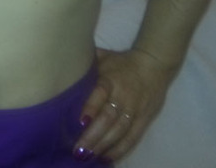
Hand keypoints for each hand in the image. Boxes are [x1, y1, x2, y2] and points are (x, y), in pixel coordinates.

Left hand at [72, 48, 177, 162]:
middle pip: (109, 117)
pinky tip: (107, 158)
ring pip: (120, 130)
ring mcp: (135, 109)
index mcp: (111, 79)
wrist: (154, 65)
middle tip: (79, 150)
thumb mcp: (103, 57)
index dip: (91, 107)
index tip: (80, 121)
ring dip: (104, 145)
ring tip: (89, 156)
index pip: (101, 93)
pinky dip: (120, 149)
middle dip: (94, 135)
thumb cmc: (120, 63)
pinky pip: (132, 137)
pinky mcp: (144, 120)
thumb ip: (85, 63)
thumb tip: (61, 63)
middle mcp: (123, 95)